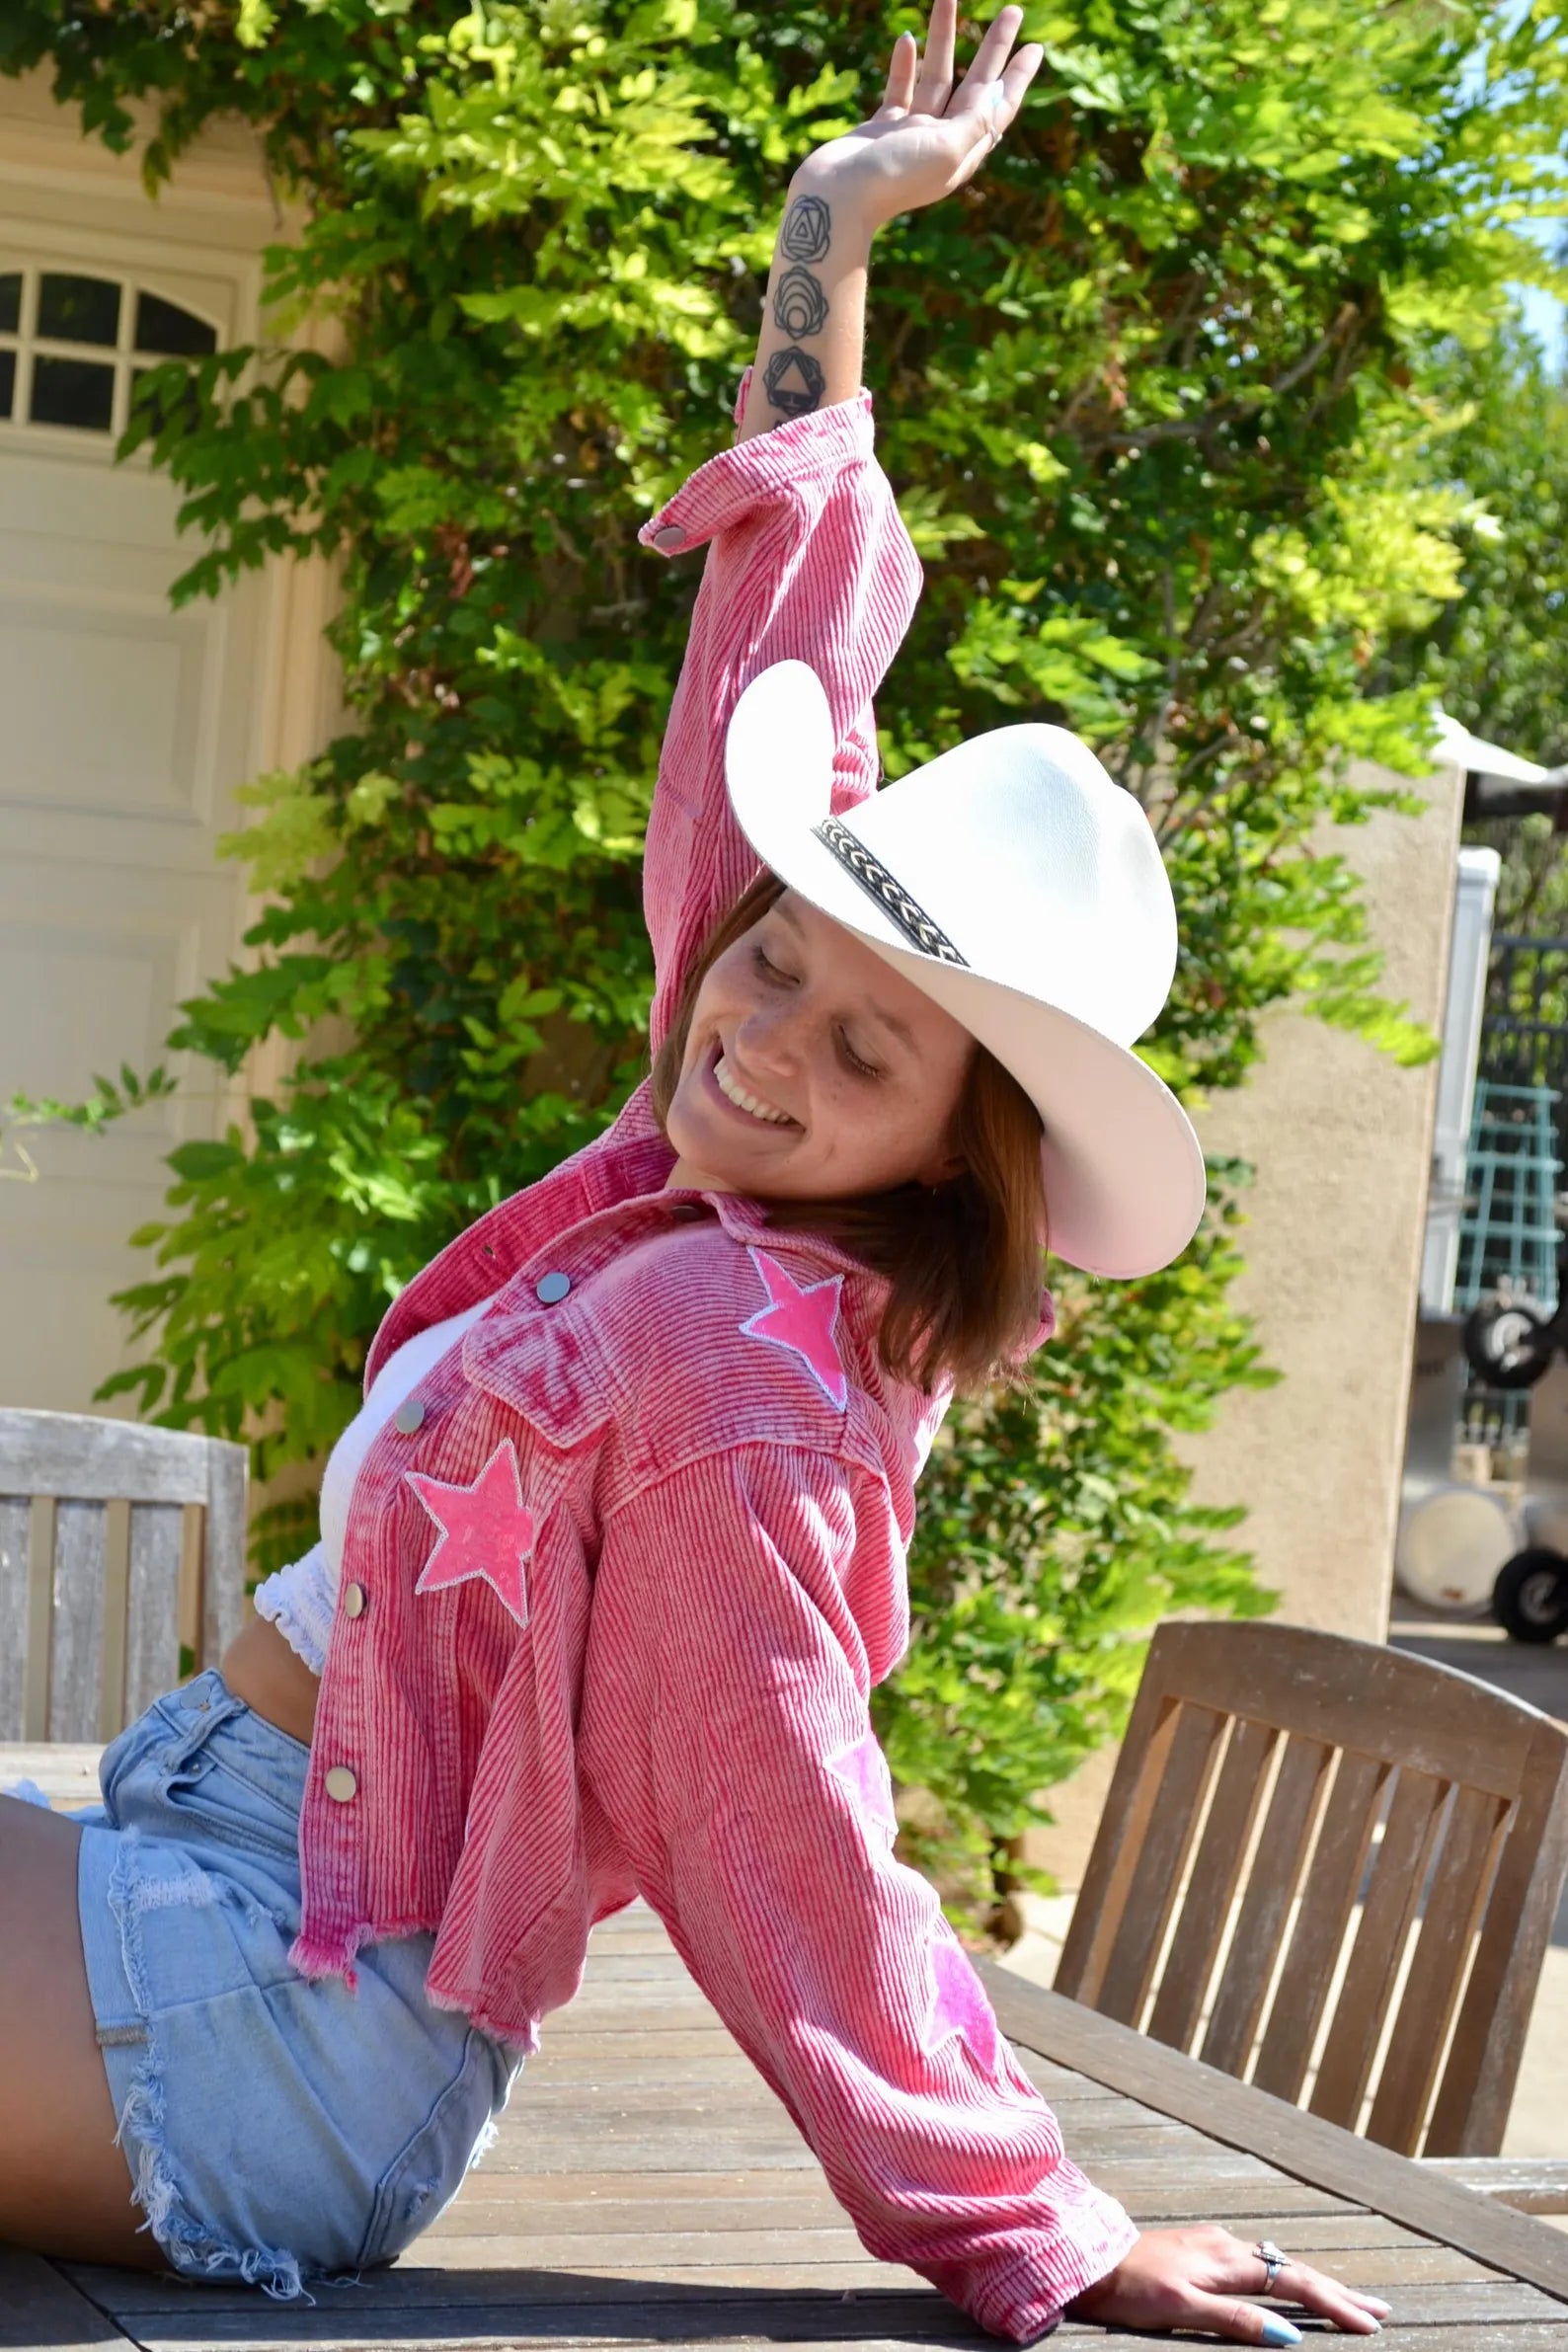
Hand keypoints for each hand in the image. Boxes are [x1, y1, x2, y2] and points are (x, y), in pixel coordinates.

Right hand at [793, 0, 1042, 232]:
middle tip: (1013, 12)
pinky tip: (907, 39)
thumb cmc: (893, 178)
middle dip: (993, 49)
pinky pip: (900, 89)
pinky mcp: (881, 130)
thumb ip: (975, 120)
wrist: (837, 198)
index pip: (997, 107)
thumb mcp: (947, 150)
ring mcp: (911, 135)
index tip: (1034, 49)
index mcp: (962, 152)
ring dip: (943, 39)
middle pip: (974, 86)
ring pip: (936, 78)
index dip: (1017, 78)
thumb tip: (999, 95)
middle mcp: (941, 142)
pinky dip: (904, 64)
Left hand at [1066, 2226, 1393, 2344]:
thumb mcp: (1183, 2309)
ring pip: (1276, 2266)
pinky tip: (1287, 2285)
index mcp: (1228, 2259)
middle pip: (1294, 2270)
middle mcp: (1227, 2247)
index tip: (1371, 2325)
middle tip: (1380, 2311)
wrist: (1087, 2260)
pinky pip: (1256, 2266)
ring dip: (1315, 2284)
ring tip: (1346, 2300)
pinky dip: (1285, 2279)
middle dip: (1338, 2291)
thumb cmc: (1131, 2288)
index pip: (1295, 2282)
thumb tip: (1289, 2337)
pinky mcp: (1200, 2253)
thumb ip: (1236, 2320)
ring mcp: (1213, 2248)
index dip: (1334, 2305)